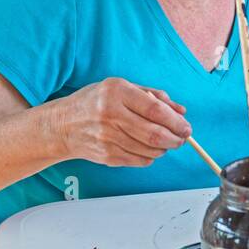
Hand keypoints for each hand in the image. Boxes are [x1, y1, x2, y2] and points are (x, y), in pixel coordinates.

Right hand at [48, 78, 190, 166]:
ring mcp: (107, 137)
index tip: (186, 127)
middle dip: (175, 139)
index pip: (155, 109)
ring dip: (164, 148)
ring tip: (166, 142)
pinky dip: (150, 157)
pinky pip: (139, 160)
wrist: (62, 125)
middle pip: (154, 133)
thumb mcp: (122, 88)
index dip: (175, 121)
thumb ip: (154, 96)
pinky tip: (149, 149)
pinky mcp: (106, 155)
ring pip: (149, 150)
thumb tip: (180, 111)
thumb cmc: (95, 102)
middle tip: (182, 138)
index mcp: (117, 92)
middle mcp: (111, 114)